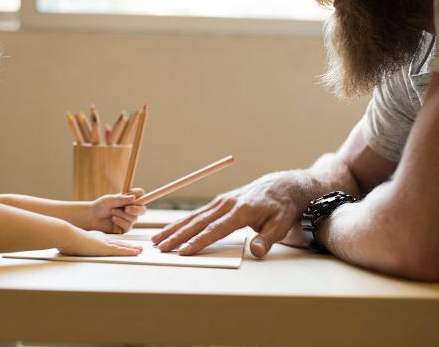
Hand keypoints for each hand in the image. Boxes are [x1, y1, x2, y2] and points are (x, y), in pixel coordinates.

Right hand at [58, 228, 142, 255]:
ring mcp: (104, 245)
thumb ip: (76, 247)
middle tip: (138, 248)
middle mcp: (102, 242)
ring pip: (122, 247)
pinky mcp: (105, 248)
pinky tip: (136, 252)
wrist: (68, 236)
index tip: (125, 246)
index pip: (110, 244)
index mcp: (96, 241)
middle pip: (119, 245)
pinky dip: (129, 252)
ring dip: (132, 249)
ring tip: (140, 250)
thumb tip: (67, 250)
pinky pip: (120, 251)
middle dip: (129, 247)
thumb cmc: (68, 241)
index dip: (119, 245)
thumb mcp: (75, 245)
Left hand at [88, 188, 146, 232]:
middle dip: (136, 209)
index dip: (139, 194)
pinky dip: (121, 222)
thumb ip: (122, 199)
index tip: (133, 195)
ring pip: (134, 218)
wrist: (92, 217)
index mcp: (129, 199)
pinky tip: (113, 219)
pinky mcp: (125, 228)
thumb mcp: (110, 200)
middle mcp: (132, 209)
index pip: (141, 195)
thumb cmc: (100, 206)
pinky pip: (129, 226)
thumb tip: (134, 198)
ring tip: (112, 211)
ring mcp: (129, 219)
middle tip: (127, 208)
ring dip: (123, 215)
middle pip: (143, 210)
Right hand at [151, 171, 308, 256]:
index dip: (199, 241)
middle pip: (198, 222)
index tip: (184, 251)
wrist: (281, 186)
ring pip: (193, 216)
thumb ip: (267, 239)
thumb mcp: (281, 224)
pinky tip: (169, 230)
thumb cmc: (281, 207)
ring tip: (157, 240)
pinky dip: (181, 222)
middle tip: (161, 247)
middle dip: (178, 236)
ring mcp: (221, 201)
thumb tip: (256, 251)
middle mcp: (227, 203)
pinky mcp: (218, 203)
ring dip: (174, 228)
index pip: (216, 229)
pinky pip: (196, 214)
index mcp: (242, 210)